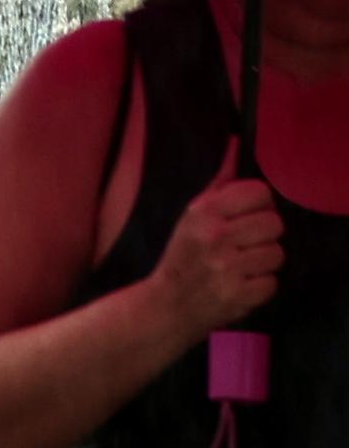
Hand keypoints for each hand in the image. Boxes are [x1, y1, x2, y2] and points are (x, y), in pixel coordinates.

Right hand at [150, 140, 283, 342]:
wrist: (170, 303)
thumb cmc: (183, 254)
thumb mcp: (193, 213)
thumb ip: (219, 182)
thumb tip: (235, 145)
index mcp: (204, 211)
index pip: (259, 193)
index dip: (259, 203)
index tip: (249, 213)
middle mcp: (217, 236)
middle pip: (274, 223)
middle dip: (265, 233)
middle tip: (248, 240)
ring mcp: (229, 267)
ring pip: (277, 253)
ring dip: (265, 260)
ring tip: (245, 262)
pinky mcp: (241, 295)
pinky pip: (273, 282)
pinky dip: (261, 284)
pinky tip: (243, 281)